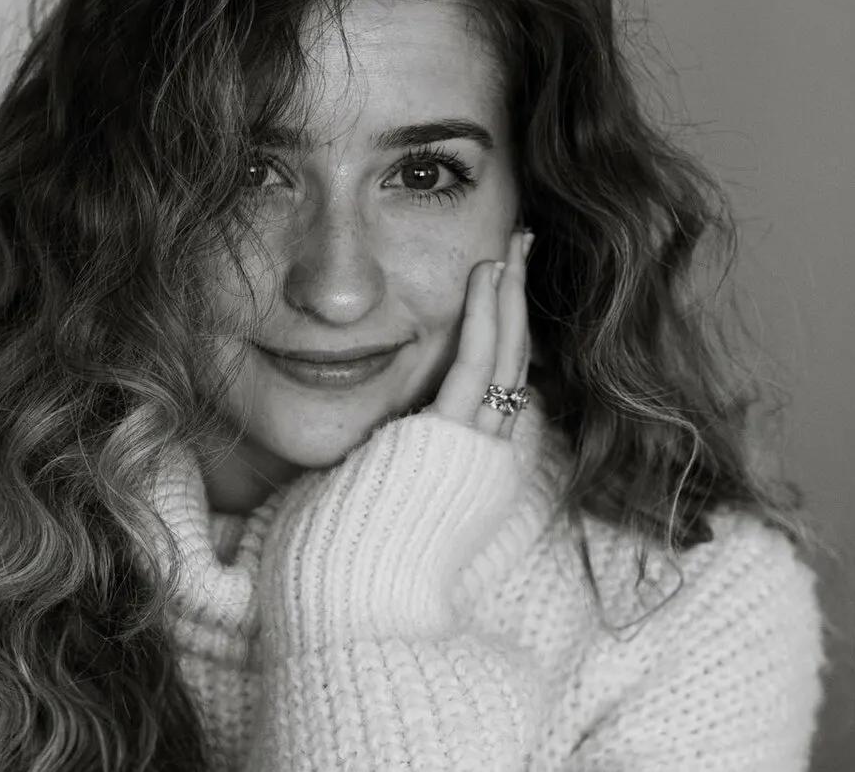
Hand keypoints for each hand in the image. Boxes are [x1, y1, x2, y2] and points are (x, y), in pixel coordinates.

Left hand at [249, 229, 536, 646]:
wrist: (346, 611)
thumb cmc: (335, 567)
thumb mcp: (358, 494)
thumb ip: (367, 461)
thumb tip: (336, 443)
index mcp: (461, 475)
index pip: (492, 392)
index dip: (500, 337)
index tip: (494, 291)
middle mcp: (480, 462)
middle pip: (512, 364)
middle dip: (515, 301)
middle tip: (519, 248)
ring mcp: (471, 451)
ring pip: (506, 356)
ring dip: (509, 293)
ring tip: (513, 243)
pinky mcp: (449, 441)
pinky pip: (479, 364)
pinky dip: (487, 313)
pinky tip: (488, 272)